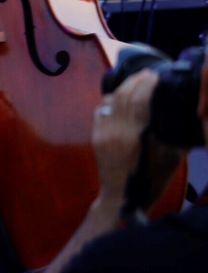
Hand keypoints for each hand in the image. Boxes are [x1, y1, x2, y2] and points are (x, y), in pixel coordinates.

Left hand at [92, 69, 180, 210]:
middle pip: (124, 97)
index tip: (155, 76)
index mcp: (135, 137)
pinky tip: (119, 96)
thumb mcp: (169, 158)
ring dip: (123, 88)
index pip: (140, 101)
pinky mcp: (94, 135)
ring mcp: (102, 132)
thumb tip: (177, 111)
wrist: (121, 198)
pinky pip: (100, 110)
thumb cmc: (150, 180)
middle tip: (147, 74)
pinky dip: (110, 100)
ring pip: (110, 101)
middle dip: (136, 82)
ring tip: (135, 81)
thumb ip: (171, 134)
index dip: (147, 85)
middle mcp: (116, 131)